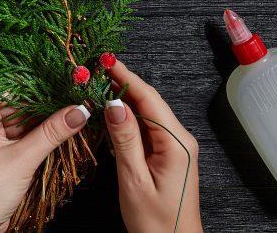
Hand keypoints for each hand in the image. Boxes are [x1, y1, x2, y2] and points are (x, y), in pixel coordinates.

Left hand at [0, 93, 90, 232]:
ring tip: (76, 113)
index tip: (68, 85)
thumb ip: (51, 133)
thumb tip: (79, 111)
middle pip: (17, 104)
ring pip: (21, 120)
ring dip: (45, 121)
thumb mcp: (21, 160)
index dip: (39, 88)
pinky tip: (61, 129)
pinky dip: (38, 136)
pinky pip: (19, 135)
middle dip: (46, 106)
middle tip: (78, 101)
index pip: (9, 89)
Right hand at [106, 60, 202, 232]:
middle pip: (149, 101)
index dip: (125, 77)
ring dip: (123, 99)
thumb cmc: (157, 223)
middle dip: (123, 83)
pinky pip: (146, 128)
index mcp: (176, 143)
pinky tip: (111, 112)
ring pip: (146, 113)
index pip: (148, 99)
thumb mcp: (135, 179)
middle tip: (96, 69)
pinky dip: (128, 117)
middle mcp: (180, 140)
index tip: (105, 60)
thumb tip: (114, 104)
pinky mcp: (168, 156)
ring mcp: (175, 148)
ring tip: (98, 84)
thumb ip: (125, 139)